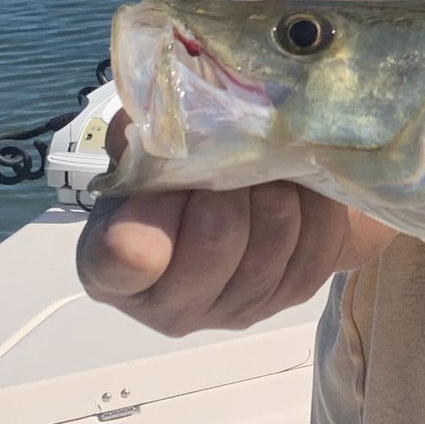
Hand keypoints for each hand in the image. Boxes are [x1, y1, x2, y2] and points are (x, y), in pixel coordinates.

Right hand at [76, 115, 394, 335]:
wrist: (241, 205)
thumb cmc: (175, 178)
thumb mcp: (143, 152)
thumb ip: (140, 135)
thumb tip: (160, 113)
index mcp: (110, 269)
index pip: (118, 263)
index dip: (147, 224)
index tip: (172, 186)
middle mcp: (169, 306)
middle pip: (215, 238)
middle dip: (229, 184)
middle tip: (232, 155)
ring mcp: (234, 310)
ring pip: (272, 237)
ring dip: (274, 189)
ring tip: (265, 168)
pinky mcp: (290, 295)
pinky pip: (313, 243)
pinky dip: (310, 205)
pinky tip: (296, 188)